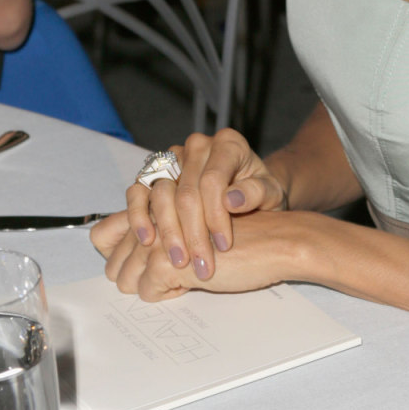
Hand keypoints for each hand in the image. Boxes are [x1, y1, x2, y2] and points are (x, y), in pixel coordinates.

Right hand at [90, 128, 287, 282]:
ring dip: (168, 231)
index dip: (215, 216)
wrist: (248, 191)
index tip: (224, 246)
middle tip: (202, 265)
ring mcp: (172, 158)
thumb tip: (232, 200)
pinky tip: (148, 240)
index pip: (212, 180)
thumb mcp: (271, 193)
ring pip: (160, 193)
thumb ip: (257, 192)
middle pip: (186, 191)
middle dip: (193, 233)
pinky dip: (138, 216)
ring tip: (179, 261)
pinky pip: (137, 191)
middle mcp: (197, 146)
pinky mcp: (153, 174)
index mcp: (227, 144)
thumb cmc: (260, 193)